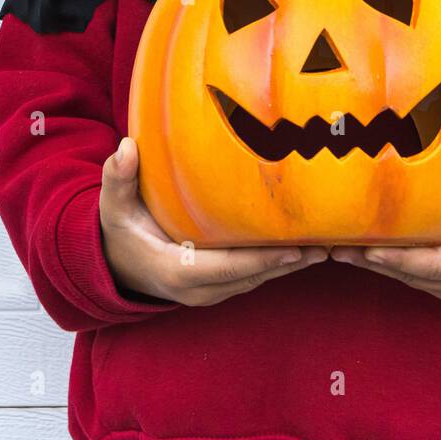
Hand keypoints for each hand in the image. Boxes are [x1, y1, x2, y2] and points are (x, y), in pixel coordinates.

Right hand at [100, 137, 326, 305]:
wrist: (114, 266)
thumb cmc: (118, 233)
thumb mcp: (113, 207)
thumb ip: (118, 179)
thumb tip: (126, 147)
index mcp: (176, 271)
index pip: (228, 267)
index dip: (263, 260)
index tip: (295, 249)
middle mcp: (197, 290)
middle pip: (252, 277)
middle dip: (290, 263)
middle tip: (327, 243)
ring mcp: (209, 292)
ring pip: (257, 280)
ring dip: (291, 265)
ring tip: (327, 244)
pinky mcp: (218, 287)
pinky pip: (253, 277)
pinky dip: (279, 265)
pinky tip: (304, 246)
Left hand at [331, 128, 440, 302]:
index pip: (436, 266)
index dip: (403, 259)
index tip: (371, 250)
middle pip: (410, 274)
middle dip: (372, 261)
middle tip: (335, 244)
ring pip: (403, 277)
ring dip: (369, 263)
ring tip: (333, 244)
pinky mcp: (439, 283)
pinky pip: (406, 274)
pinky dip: (380, 262)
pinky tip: (353, 245)